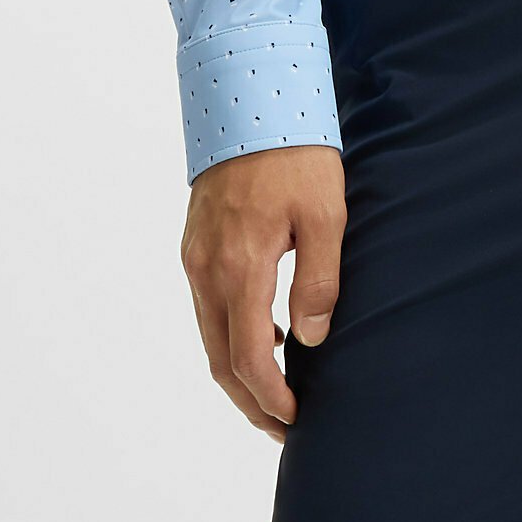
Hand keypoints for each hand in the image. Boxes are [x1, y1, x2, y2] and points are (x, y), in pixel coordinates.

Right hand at [180, 142, 345, 438]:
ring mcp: (195, 255)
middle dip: (250, 400)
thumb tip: (311, 340)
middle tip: (283, 426)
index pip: (248, 358)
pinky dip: (230, 334)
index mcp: (239, 266)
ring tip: (277, 390)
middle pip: (219, 359)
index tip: (296, 420)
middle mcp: (206, 268)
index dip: (270, 398)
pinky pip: (207, 305)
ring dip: (238, 370)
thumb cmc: (295, 151)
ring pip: (209, 334)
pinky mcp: (195, 242)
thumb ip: (319, 279)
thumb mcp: (326, 211)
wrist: (250, 94)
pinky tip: (267, 333)